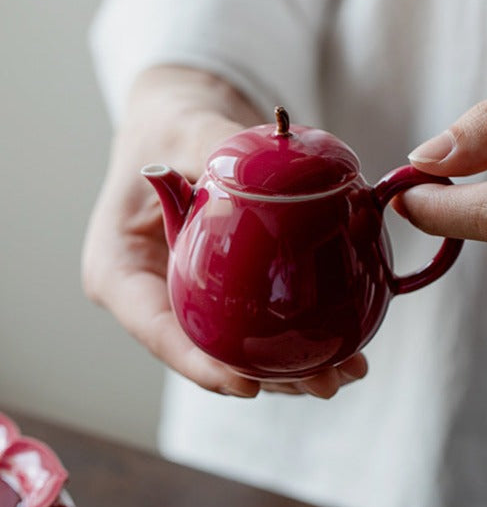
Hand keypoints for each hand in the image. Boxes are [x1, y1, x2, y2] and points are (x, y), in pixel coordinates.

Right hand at [82, 66, 367, 397]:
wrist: (183, 122)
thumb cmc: (168, 125)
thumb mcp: (183, 129)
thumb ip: (214, 146)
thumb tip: (271, 169)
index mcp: (120, 271)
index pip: (157, 331)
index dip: (200, 365)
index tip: (248, 385)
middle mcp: (153, 295)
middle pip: (205, 351)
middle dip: (264, 376)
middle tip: (324, 383)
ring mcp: (189, 296)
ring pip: (236, 347)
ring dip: (290, 366)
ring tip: (347, 370)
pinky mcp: (222, 289)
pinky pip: (256, 321)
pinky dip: (296, 334)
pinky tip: (343, 341)